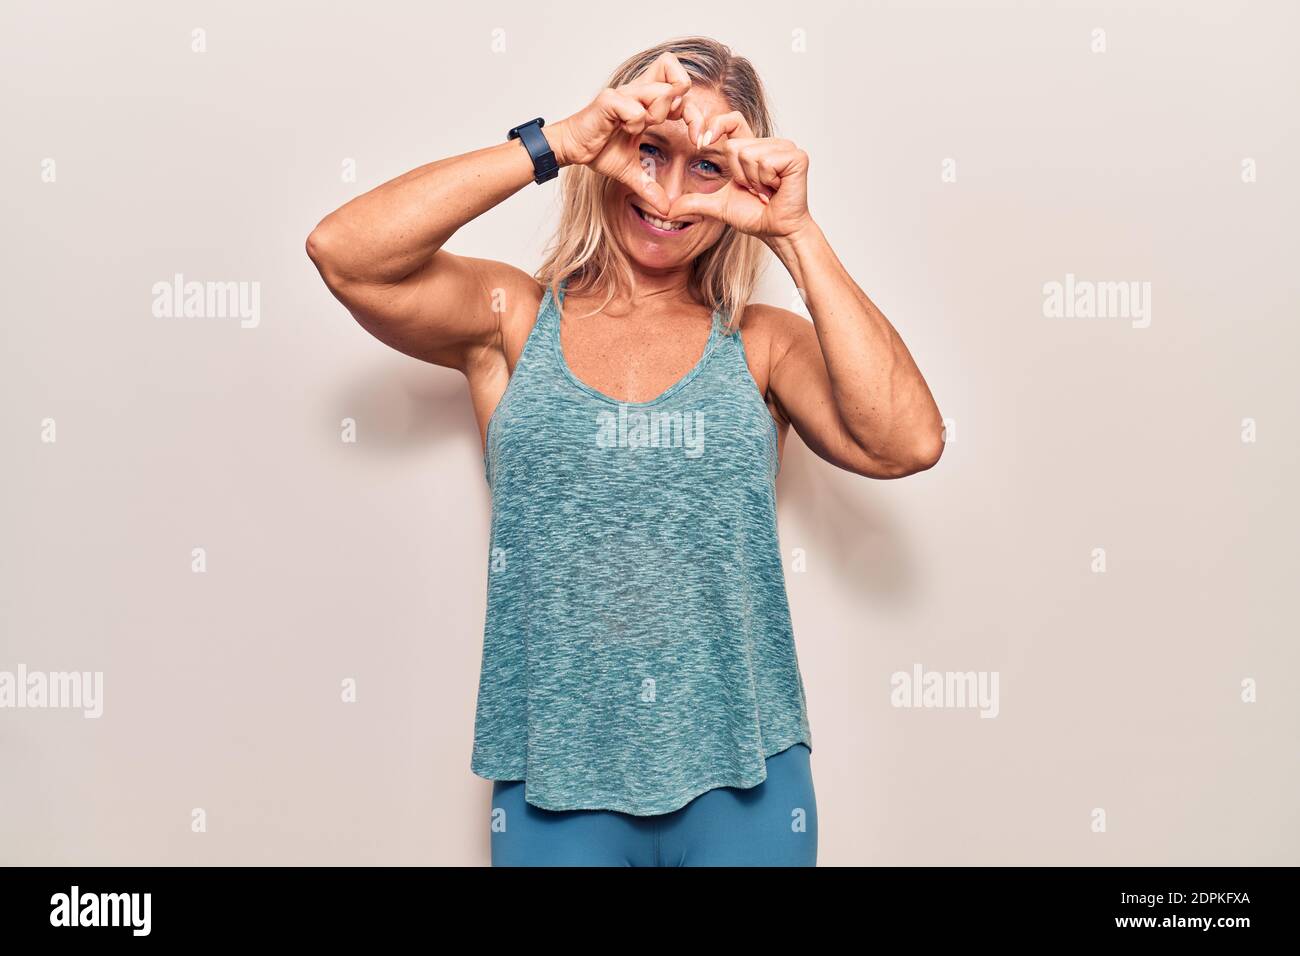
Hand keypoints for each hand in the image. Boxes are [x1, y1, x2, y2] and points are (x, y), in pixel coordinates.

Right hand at [548, 52, 703, 217]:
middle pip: (679, 79)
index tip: (698, 141)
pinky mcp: (609, 101)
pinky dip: (636, 122)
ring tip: (643, 131)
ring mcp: (625, 94)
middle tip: (685, 134)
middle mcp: (640, 92)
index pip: (684, 91)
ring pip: (660, 91)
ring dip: (659, 114)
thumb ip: (650, 186)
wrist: (572, 148)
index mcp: (649, 102)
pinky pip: (635, 108)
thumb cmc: (599, 149)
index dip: (697, 114)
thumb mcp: (631, 171)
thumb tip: (665, 209)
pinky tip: (625, 131)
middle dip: (689, 111)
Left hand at [665, 112, 812, 238]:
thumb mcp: (718, 206)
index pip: (731, 120)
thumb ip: (694, 203)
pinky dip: (767, 181)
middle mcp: (769, 143)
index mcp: (752, 148)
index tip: (701, 143)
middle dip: (739, 175)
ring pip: (750, 154)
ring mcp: (785, 148)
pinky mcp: (796, 157)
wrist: (776, 231)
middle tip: (754, 189)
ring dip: (754, 180)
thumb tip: (667, 211)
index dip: (715, 126)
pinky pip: (767, 162)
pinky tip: (777, 188)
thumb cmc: (755, 216)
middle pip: (735, 146)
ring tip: (766, 190)